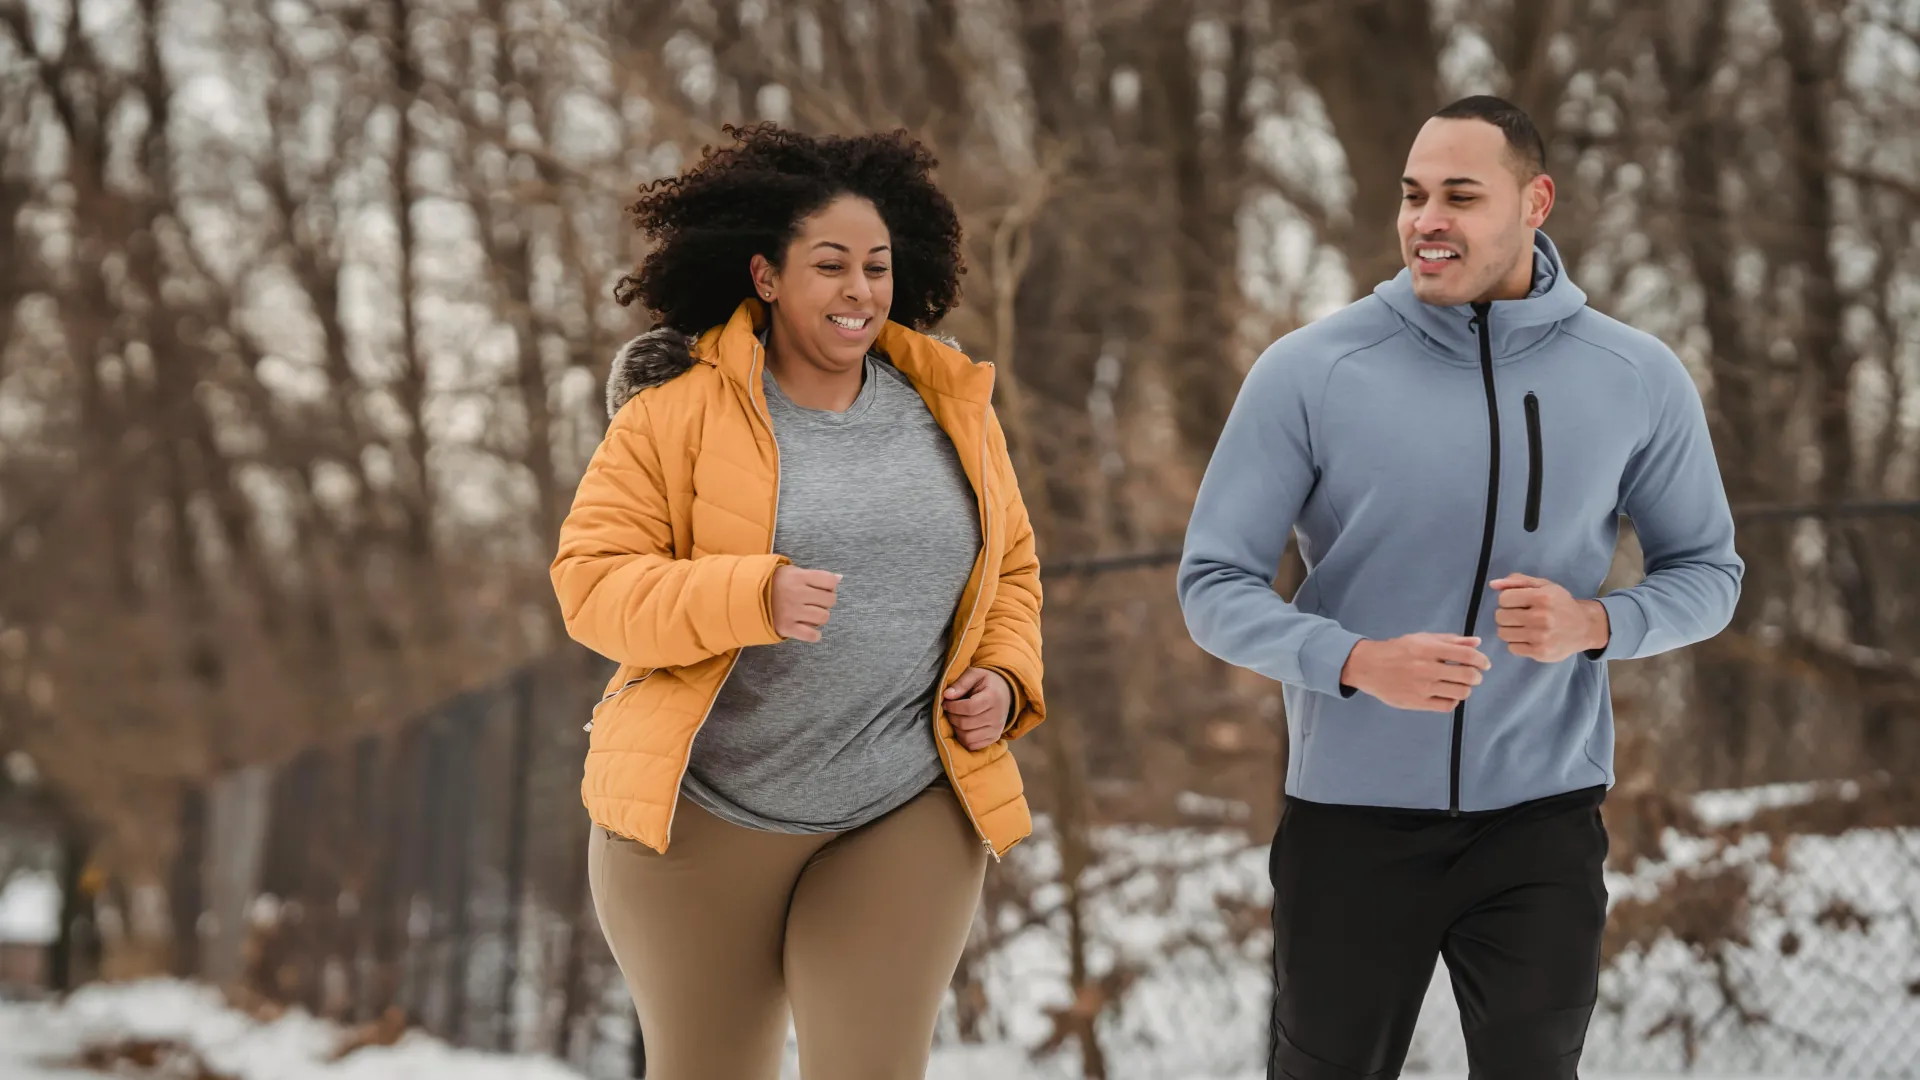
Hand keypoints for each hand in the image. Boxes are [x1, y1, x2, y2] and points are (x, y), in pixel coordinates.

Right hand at [770, 566, 840, 642]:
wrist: (746, 596)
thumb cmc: (773, 583)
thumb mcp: (792, 572)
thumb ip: (815, 575)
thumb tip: (840, 578)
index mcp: (798, 576)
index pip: (830, 581)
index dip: (830, 586)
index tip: (822, 588)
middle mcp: (796, 593)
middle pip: (830, 600)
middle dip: (825, 602)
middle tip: (814, 602)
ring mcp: (791, 611)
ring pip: (823, 617)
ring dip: (819, 617)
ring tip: (809, 614)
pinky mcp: (786, 627)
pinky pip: (811, 635)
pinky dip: (814, 634)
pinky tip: (808, 628)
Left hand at [943, 668, 1011, 749]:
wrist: (1006, 692)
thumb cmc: (987, 682)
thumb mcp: (975, 674)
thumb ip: (961, 683)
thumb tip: (946, 695)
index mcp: (993, 697)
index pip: (969, 708)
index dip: (953, 707)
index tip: (946, 703)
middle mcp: (997, 716)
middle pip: (966, 724)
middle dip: (952, 717)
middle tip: (949, 711)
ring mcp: (996, 729)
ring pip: (968, 737)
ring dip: (956, 729)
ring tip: (955, 719)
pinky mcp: (994, 738)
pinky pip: (973, 745)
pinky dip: (963, 738)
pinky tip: (962, 728)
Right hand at [1339, 633, 1490, 711]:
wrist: (1369, 667)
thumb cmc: (1398, 650)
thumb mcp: (1422, 639)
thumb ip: (1450, 641)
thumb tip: (1477, 642)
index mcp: (1428, 649)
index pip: (1466, 656)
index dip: (1481, 660)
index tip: (1485, 664)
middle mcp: (1426, 668)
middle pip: (1467, 676)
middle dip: (1477, 676)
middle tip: (1474, 676)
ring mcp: (1422, 687)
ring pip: (1461, 693)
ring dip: (1467, 689)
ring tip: (1461, 685)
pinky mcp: (1417, 702)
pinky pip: (1447, 705)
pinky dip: (1453, 700)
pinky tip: (1448, 694)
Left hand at [1490, 573, 1609, 661]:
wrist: (1584, 627)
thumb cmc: (1560, 603)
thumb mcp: (1543, 586)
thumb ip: (1517, 581)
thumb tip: (1493, 584)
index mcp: (1542, 597)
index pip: (1503, 599)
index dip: (1508, 600)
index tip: (1518, 602)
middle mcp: (1541, 617)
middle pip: (1500, 617)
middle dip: (1507, 614)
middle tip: (1520, 615)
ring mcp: (1541, 637)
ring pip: (1503, 633)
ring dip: (1509, 629)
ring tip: (1523, 626)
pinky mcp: (1540, 653)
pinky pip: (1512, 648)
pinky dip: (1517, 643)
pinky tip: (1528, 638)